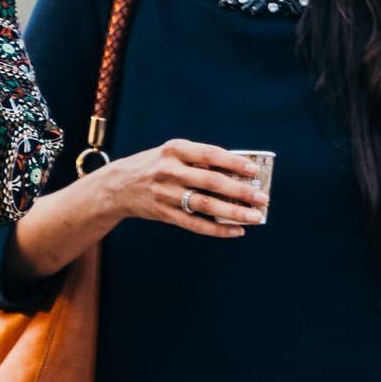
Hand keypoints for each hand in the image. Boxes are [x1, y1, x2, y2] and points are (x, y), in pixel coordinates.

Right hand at [92, 138, 270, 238]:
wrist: (118, 186)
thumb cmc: (154, 166)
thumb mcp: (172, 153)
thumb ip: (200, 159)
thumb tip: (237, 172)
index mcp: (175, 150)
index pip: (211, 155)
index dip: (234, 163)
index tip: (254, 171)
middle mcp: (170, 171)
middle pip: (211, 182)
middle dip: (240, 191)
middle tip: (262, 198)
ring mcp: (166, 194)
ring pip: (205, 205)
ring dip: (233, 213)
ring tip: (254, 217)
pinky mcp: (164, 214)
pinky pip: (195, 224)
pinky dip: (217, 229)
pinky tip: (235, 231)